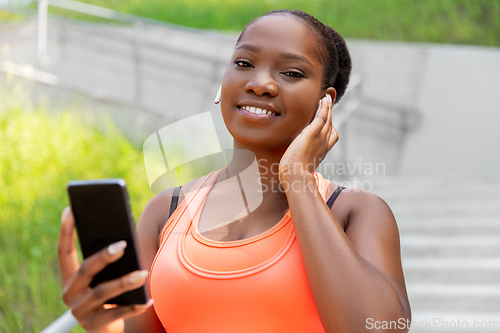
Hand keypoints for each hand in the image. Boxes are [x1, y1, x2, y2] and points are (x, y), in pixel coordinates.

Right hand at [58, 207, 152, 332]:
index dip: (66, 231)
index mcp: (70, 277)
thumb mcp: (105, 278)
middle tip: (123, 245)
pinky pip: (116, 314)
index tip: (71, 210)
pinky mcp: (94, 325)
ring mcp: (80, 310)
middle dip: (104, 256)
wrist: (108, 330)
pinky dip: (135, 306)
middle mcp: (70, 293)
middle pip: (85, 270)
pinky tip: (148, 299)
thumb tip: (124, 239)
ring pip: (102, 292)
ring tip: (144, 273)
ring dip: (125, 281)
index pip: (64, 252)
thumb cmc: (110, 296)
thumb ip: (109, 262)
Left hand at [279, 95, 337, 180]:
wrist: (295, 176)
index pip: (331, 136)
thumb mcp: (299, 164)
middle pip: (331, 124)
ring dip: (328, 107)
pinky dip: (325, 107)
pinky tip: (323, 99)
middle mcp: (324, 143)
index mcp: (322, 151)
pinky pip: (323, 116)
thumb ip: (299, 157)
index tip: (327, 119)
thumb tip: (291, 159)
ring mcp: (320, 137)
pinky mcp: (313, 133)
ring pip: (328, 119)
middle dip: (330, 113)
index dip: (330, 126)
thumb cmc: (294, 174)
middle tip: (328, 102)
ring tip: (326, 98)